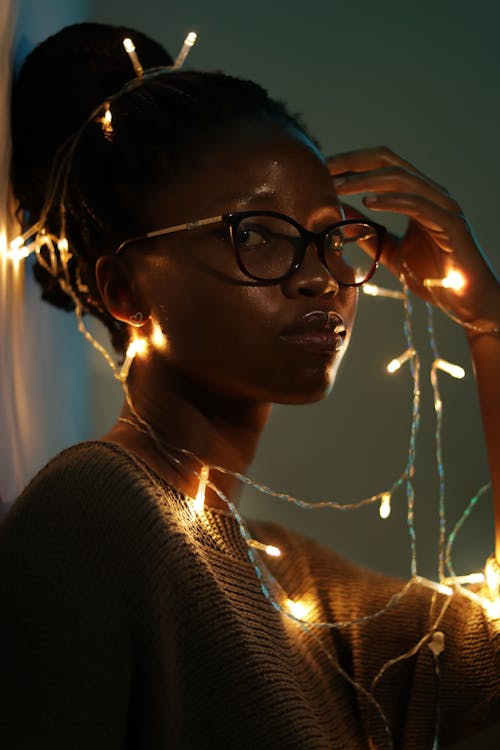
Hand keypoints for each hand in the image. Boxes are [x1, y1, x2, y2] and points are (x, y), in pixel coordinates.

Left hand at [327, 147, 499, 330]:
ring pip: (402, 178)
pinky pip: (419, 205)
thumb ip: (369, 233)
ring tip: (338, 186)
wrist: (467, 302)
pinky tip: (368, 202)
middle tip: (323, 170)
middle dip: (353, 163)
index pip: (381, 166)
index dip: (351, 164)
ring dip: (366, 179)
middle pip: (389, 162)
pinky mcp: (451, 224)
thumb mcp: (392, 252)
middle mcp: (432, 194)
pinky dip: (393, 200)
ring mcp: (444, 206)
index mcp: (419, 197)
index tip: (321, 171)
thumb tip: (340, 217)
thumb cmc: (435, 278)